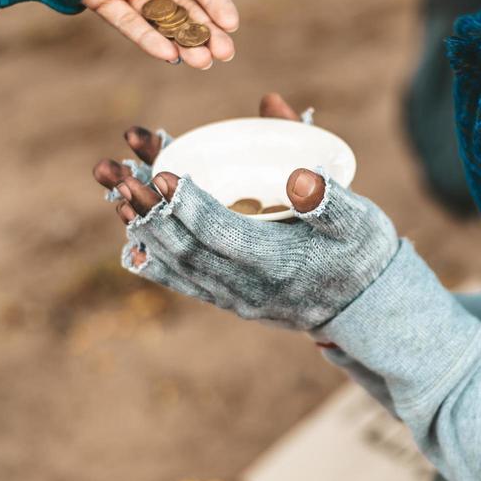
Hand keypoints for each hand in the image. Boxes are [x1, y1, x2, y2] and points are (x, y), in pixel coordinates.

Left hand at [81, 0, 238, 69]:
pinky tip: (168, 54)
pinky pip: (127, 21)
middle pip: (185, 6)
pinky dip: (147, 38)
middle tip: (225, 54)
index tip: (231, 24)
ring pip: (160, 19)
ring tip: (203, 61)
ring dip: (182, 41)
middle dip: (206, 30)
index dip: (216, 2)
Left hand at [92, 94, 399, 329]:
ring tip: (114, 187)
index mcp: (279, 263)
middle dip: (147, 208)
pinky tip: (129, 229)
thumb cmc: (363, 254)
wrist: (367, 310)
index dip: (187, 204)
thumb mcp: (360, 221)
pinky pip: (181, 279)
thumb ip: (332, 199)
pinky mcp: (229, 300)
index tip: (160, 170)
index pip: (221, 233)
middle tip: (117, 171)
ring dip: (140, 225)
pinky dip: (151, 255)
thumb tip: (301, 176)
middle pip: (184, 247)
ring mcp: (235, 298)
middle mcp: (248, 287)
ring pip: (175, 263)